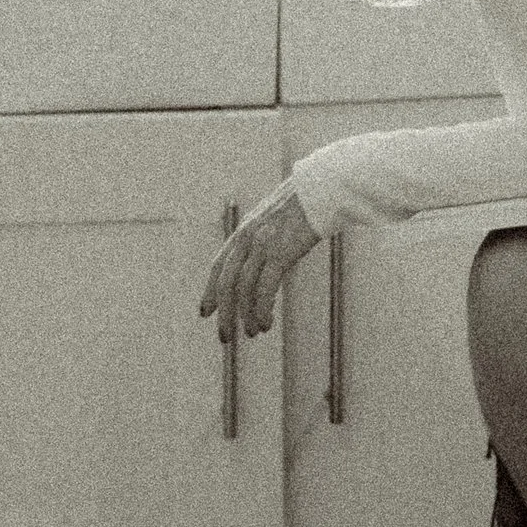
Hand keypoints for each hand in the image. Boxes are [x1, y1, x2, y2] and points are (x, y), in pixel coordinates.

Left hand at [200, 179, 322, 340]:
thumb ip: (262, 236)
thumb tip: (262, 257)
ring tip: (253, 333)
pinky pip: (265, 289)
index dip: (210, 292)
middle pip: (226, 284)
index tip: (205, 312)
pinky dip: (262, 310)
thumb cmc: (304, 203)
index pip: (219, 267)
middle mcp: (247, 239)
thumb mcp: (274, 217)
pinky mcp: (281, 252)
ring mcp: (263, 245)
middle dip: (223, 313)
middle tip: (225, 337)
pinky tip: (266, 324)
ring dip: (246, 317)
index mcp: (243, 231)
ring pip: (244, 290)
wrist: (322, 188)